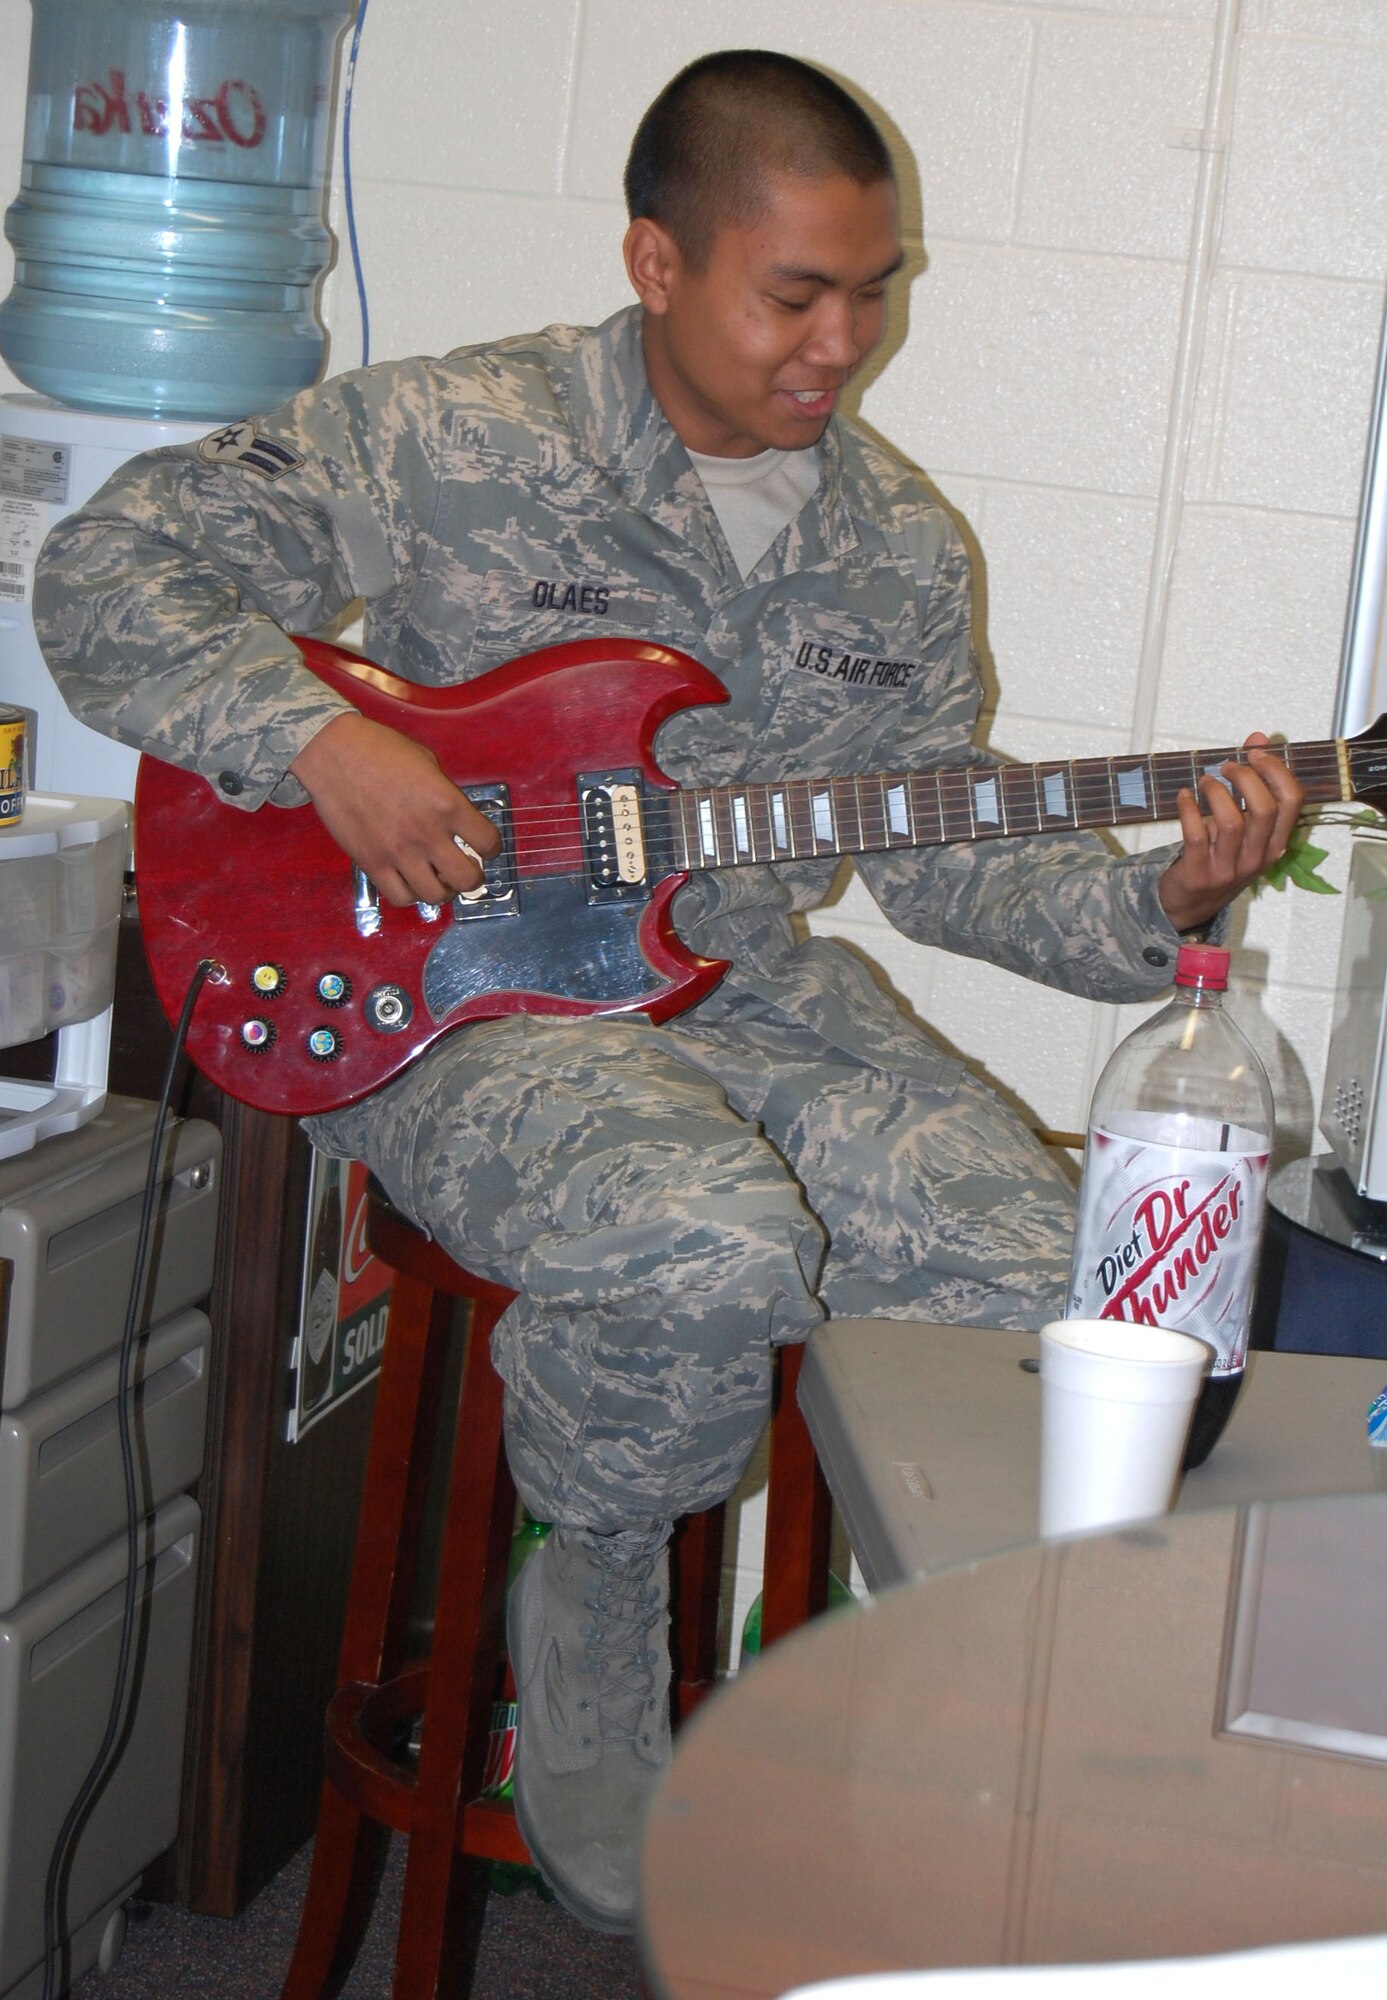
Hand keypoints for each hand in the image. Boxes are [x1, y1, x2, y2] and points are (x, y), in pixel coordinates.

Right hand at [289, 711, 501, 906]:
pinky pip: (400, 898)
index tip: (485, 847)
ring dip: (443, 890)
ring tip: (437, 878)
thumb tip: (455, 819)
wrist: (333, 753)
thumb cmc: (380, 749)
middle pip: (468, 879)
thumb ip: (445, 794)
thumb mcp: (427, 762)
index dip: (491, 847)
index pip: (488, 842)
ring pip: (436, 896)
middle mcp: (428, 834)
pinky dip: (410, 894)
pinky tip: (409, 880)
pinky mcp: (372, 864)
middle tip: (464, 869)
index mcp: (447, 804)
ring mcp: (399, 853)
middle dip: (472, 877)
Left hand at [1156, 733, 1304, 933]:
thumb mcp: (1243, 824)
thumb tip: (1259, 737)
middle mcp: (1258, 857)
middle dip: (1246, 778)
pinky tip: (1183, 796)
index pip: (1293, 801)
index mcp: (1275, 843)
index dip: (1276, 770)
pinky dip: (1188, 809)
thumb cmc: (1220, 856)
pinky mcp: (1199, 874)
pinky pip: (1196, 835)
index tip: (1255, 752)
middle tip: (1227, 766)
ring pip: (1231, 821)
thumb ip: (1253, 781)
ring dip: (1216, 792)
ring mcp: (1229, 869)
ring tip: (1204, 781)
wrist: (1191, 902)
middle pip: (1265, 808)